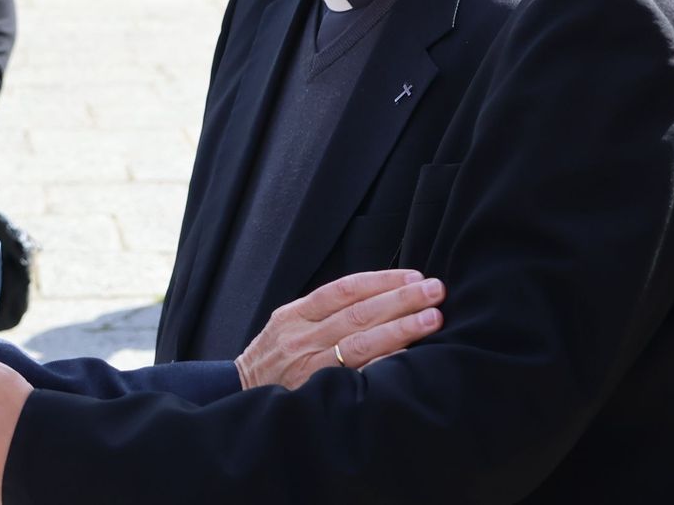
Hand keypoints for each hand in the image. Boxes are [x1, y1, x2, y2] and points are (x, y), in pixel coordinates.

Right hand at [235, 268, 443, 389]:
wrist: (237, 398)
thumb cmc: (272, 360)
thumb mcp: (287, 326)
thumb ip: (322, 312)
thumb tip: (379, 296)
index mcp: (294, 315)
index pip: (344, 289)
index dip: (381, 280)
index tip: (413, 276)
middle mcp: (300, 338)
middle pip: (358, 313)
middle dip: (400, 299)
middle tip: (435, 290)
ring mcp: (309, 368)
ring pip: (360, 343)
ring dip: (401, 329)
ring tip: (432, 318)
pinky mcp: (317, 394)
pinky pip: (357, 377)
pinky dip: (384, 364)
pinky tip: (409, 357)